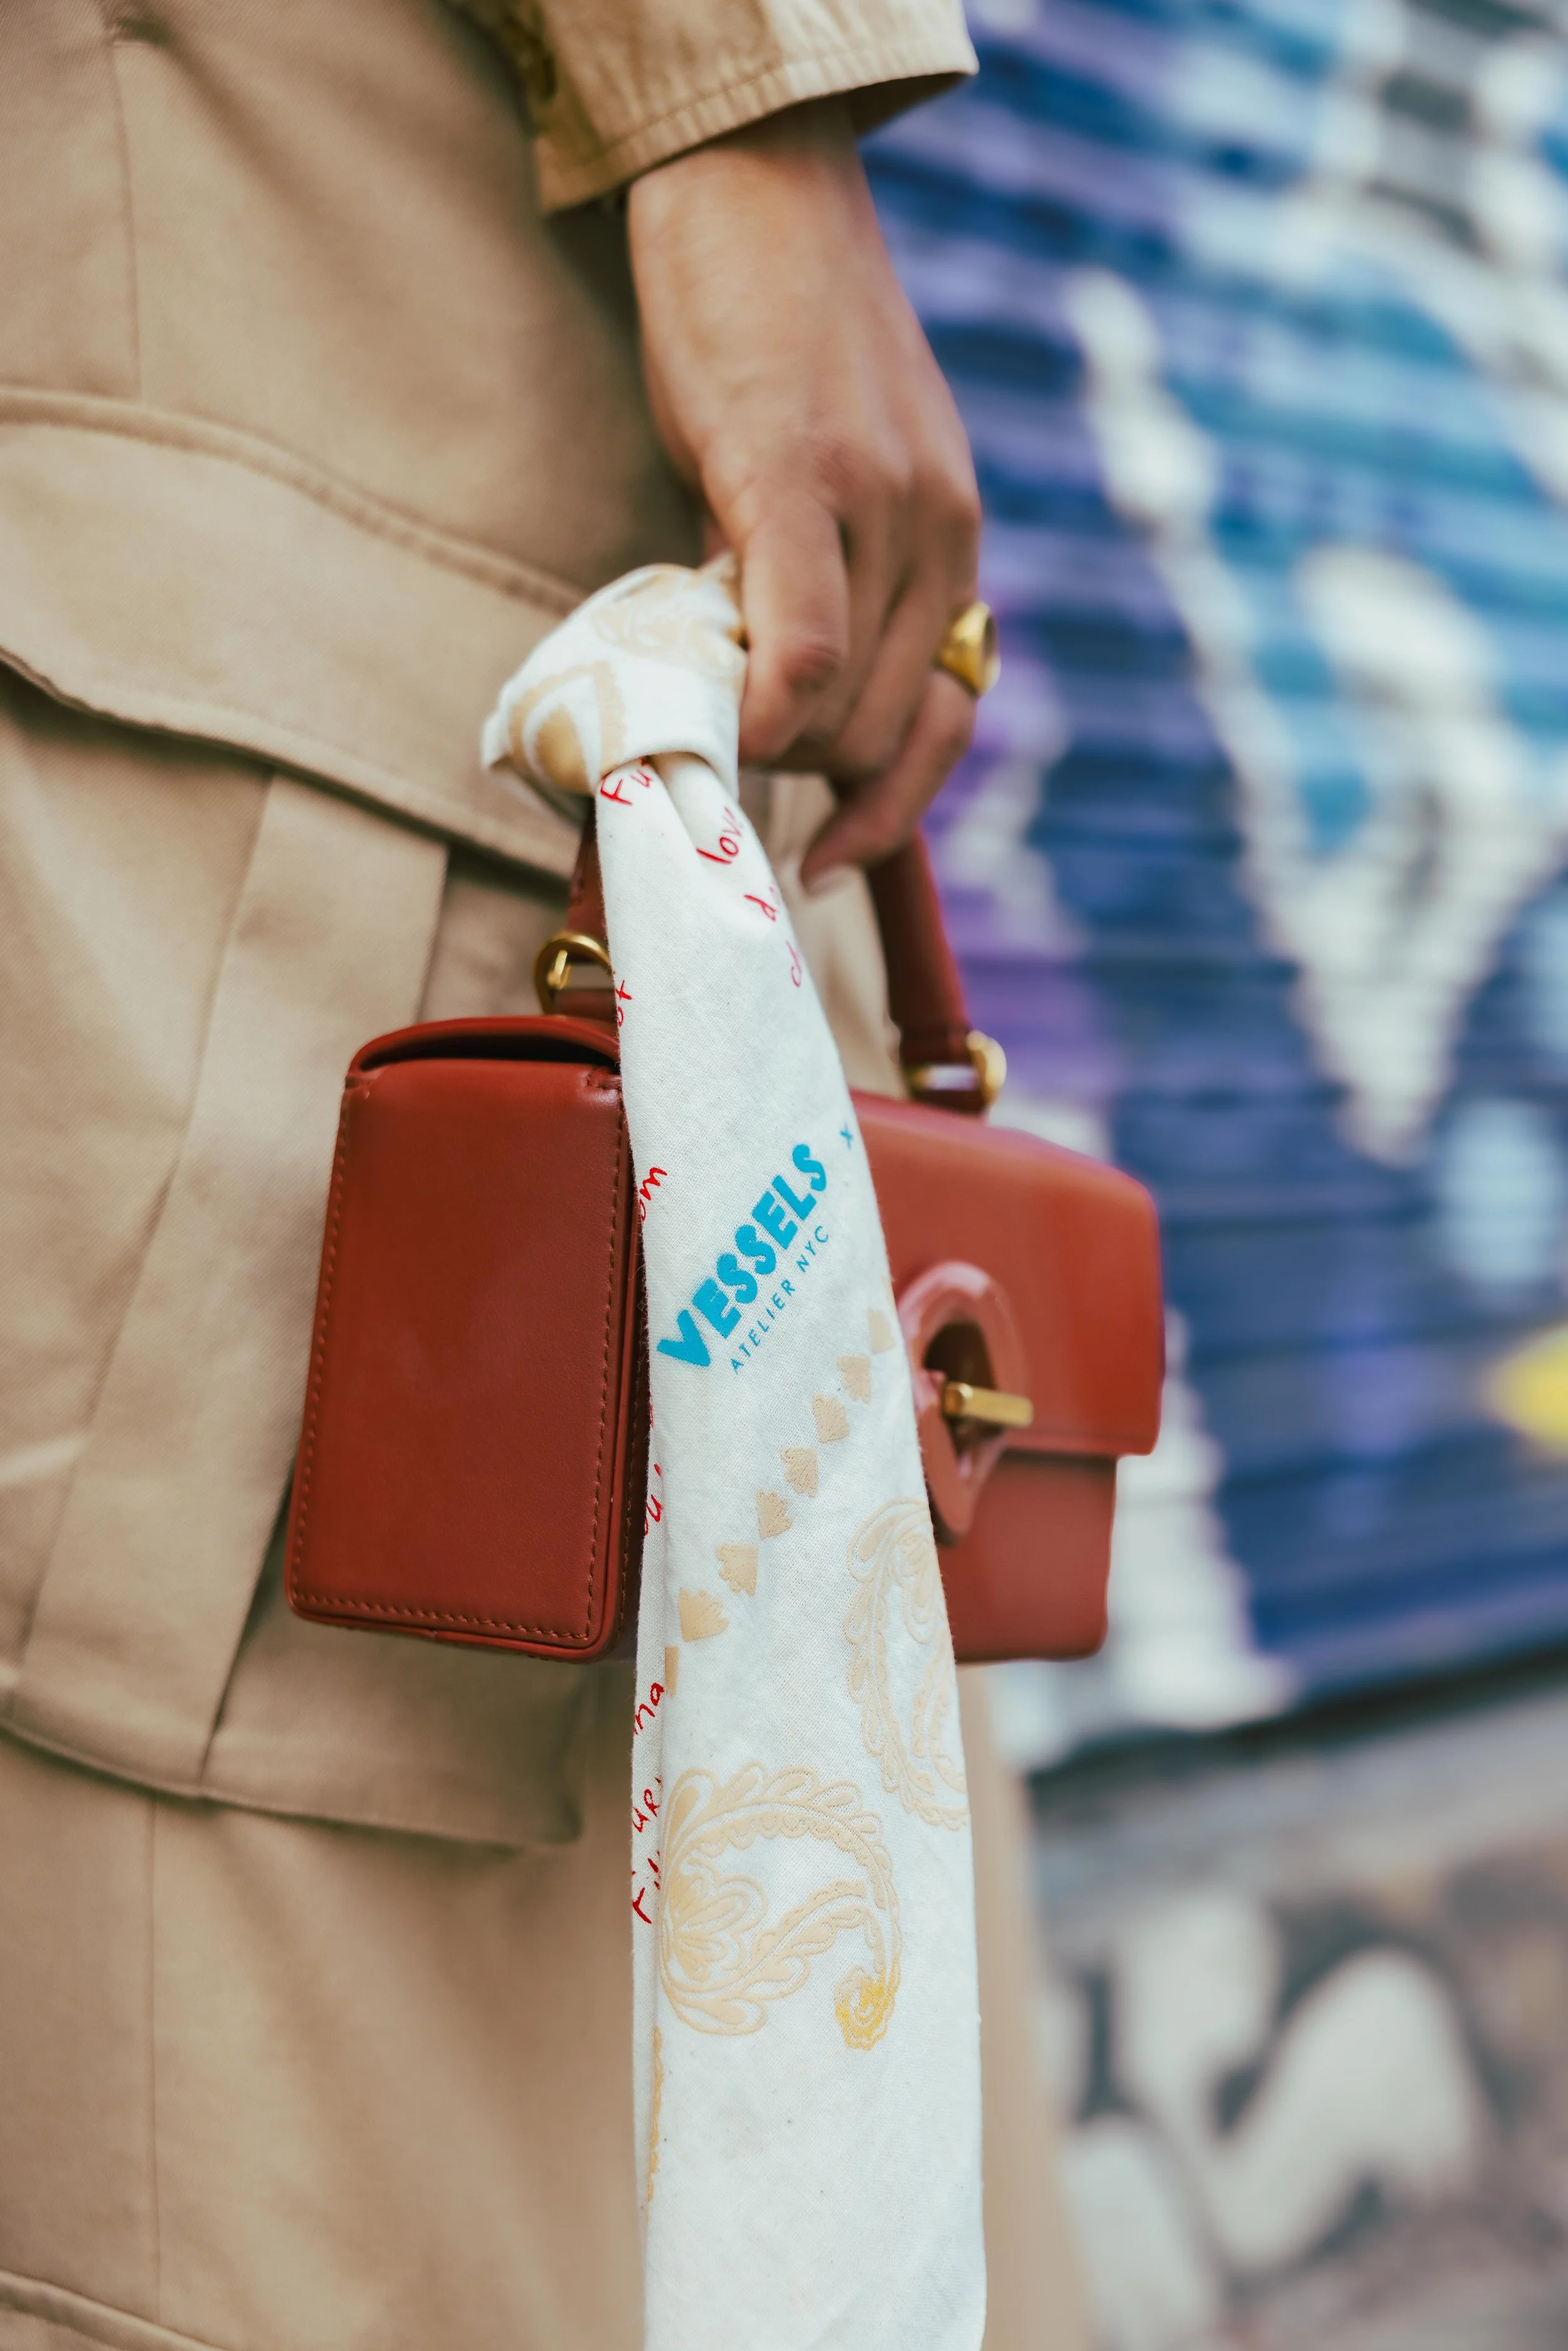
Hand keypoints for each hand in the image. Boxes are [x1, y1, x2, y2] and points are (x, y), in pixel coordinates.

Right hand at [627, 99, 981, 886]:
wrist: (755, 183)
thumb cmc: (775, 336)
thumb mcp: (841, 474)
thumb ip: (833, 580)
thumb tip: (781, 697)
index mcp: (953, 540)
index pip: (947, 718)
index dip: (893, 812)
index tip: (831, 860)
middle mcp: (938, 532)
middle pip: (884, 731)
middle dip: (807, 775)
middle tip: (728, 748)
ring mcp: (878, 506)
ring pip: (842, 707)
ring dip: (770, 742)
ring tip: (704, 701)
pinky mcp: (797, 477)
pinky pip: (800, 647)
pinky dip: (768, 709)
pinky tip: (725, 719)